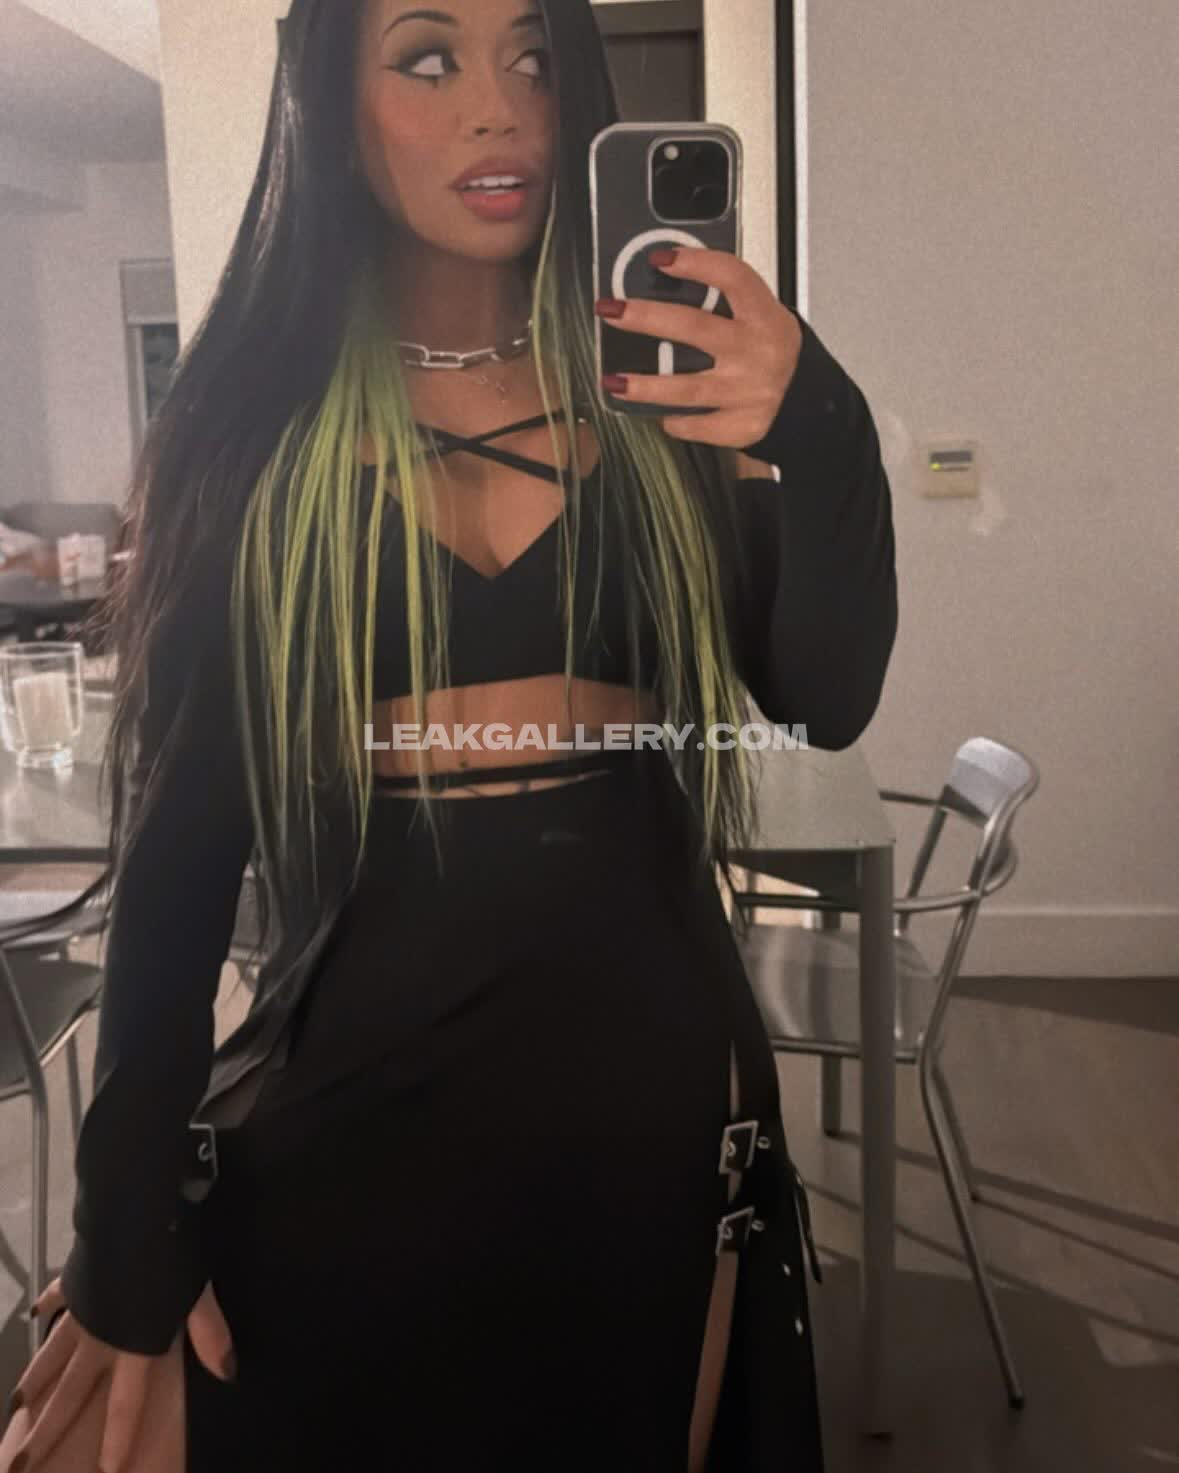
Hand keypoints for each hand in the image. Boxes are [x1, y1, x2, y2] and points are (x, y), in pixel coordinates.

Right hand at [3, 1278, 235, 1472]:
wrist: (134, 1215)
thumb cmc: (171, 1259)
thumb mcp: (199, 1298)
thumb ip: (210, 1336)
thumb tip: (228, 1373)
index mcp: (132, 1346)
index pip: (126, 1402)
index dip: (118, 1436)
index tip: (105, 1470)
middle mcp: (99, 1338)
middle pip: (70, 1393)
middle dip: (47, 1431)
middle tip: (18, 1466)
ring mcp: (82, 1309)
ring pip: (52, 1353)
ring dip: (36, 1380)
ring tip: (18, 1405)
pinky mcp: (75, 1280)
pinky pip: (57, 1298)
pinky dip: (48, 1307)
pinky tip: (36, 1315)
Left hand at [594, 246, 803, 447]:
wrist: (805, 400)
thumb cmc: (769, 350)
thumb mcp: (759, 315)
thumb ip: (722, 300)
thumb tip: (660, 278)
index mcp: (764, 316)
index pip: (732, 278)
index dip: (695, 264)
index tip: (659, 259)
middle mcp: (758, 352)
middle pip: (695, 328)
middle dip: (647, 317)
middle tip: (612, 310)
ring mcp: (750, 392)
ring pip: (688, 388)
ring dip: (646, 385)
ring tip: (613, 381)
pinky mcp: (743, 425)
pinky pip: (698, 424)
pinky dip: (676, 421)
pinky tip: (660, 414)